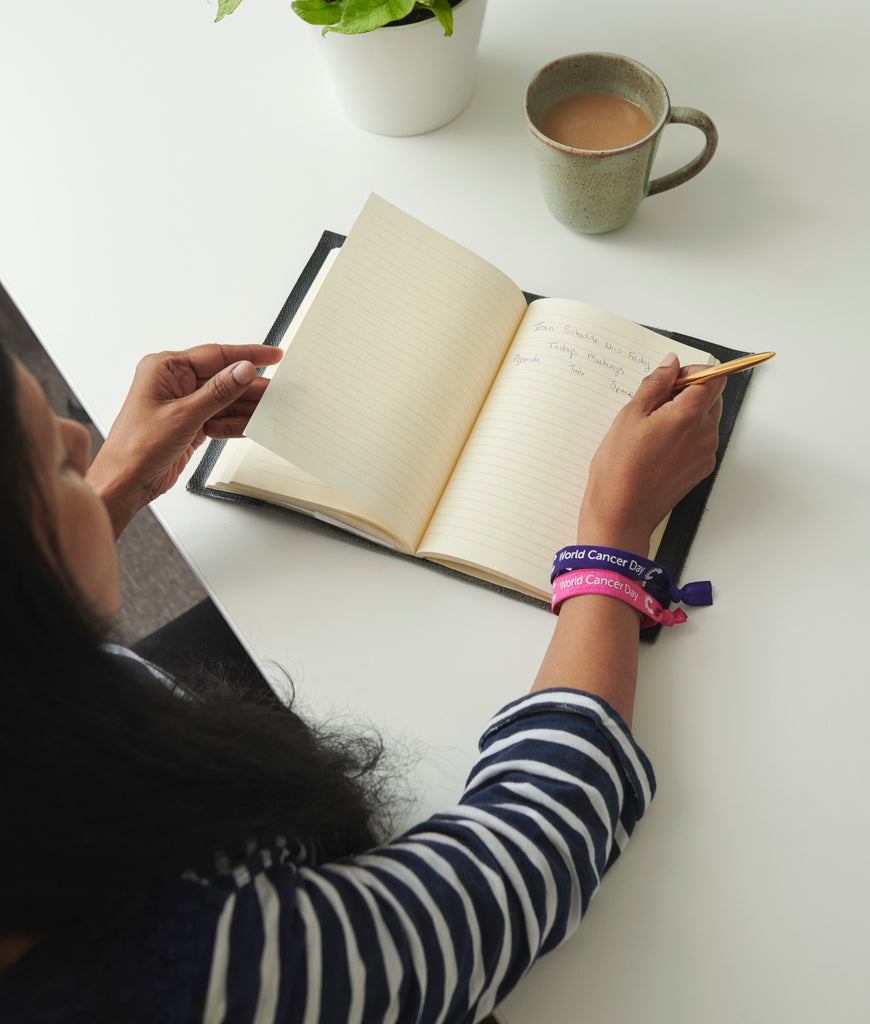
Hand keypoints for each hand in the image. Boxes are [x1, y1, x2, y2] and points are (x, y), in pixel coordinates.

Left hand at [86, 344, 282, 535]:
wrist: (125, 482)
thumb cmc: (136, 448)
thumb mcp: (184, 416)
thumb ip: (218, 392)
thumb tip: (243, 370)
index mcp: (165, 369)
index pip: (215, 355)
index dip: (247, 355)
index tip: (273, 355)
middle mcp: (173, 383)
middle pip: (223, 378)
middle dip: (251, 386)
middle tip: (280, 389)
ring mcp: (182, 404)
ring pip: (224, 400)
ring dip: (247, 407)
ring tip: (273, 408)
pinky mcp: (189, 424)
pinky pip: (219, 418)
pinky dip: (236, 423)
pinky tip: (254, 424)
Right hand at [577, 352, 724, 553]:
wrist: (622, 512)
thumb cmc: (620, 467)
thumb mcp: (630, 415)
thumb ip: (656, 384)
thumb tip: (671, 364)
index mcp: (689, 415)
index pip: (713, 377)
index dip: (692, 371)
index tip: (670, 379)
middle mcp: (705, 434)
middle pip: (712, 397)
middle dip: (689, 392)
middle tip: (655, 404)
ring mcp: (706, 454)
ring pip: (706, 419)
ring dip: (686, 415)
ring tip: (652, 430)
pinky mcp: (701, 470)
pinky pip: (700, 442)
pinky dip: (685, 437)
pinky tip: (658, 448)